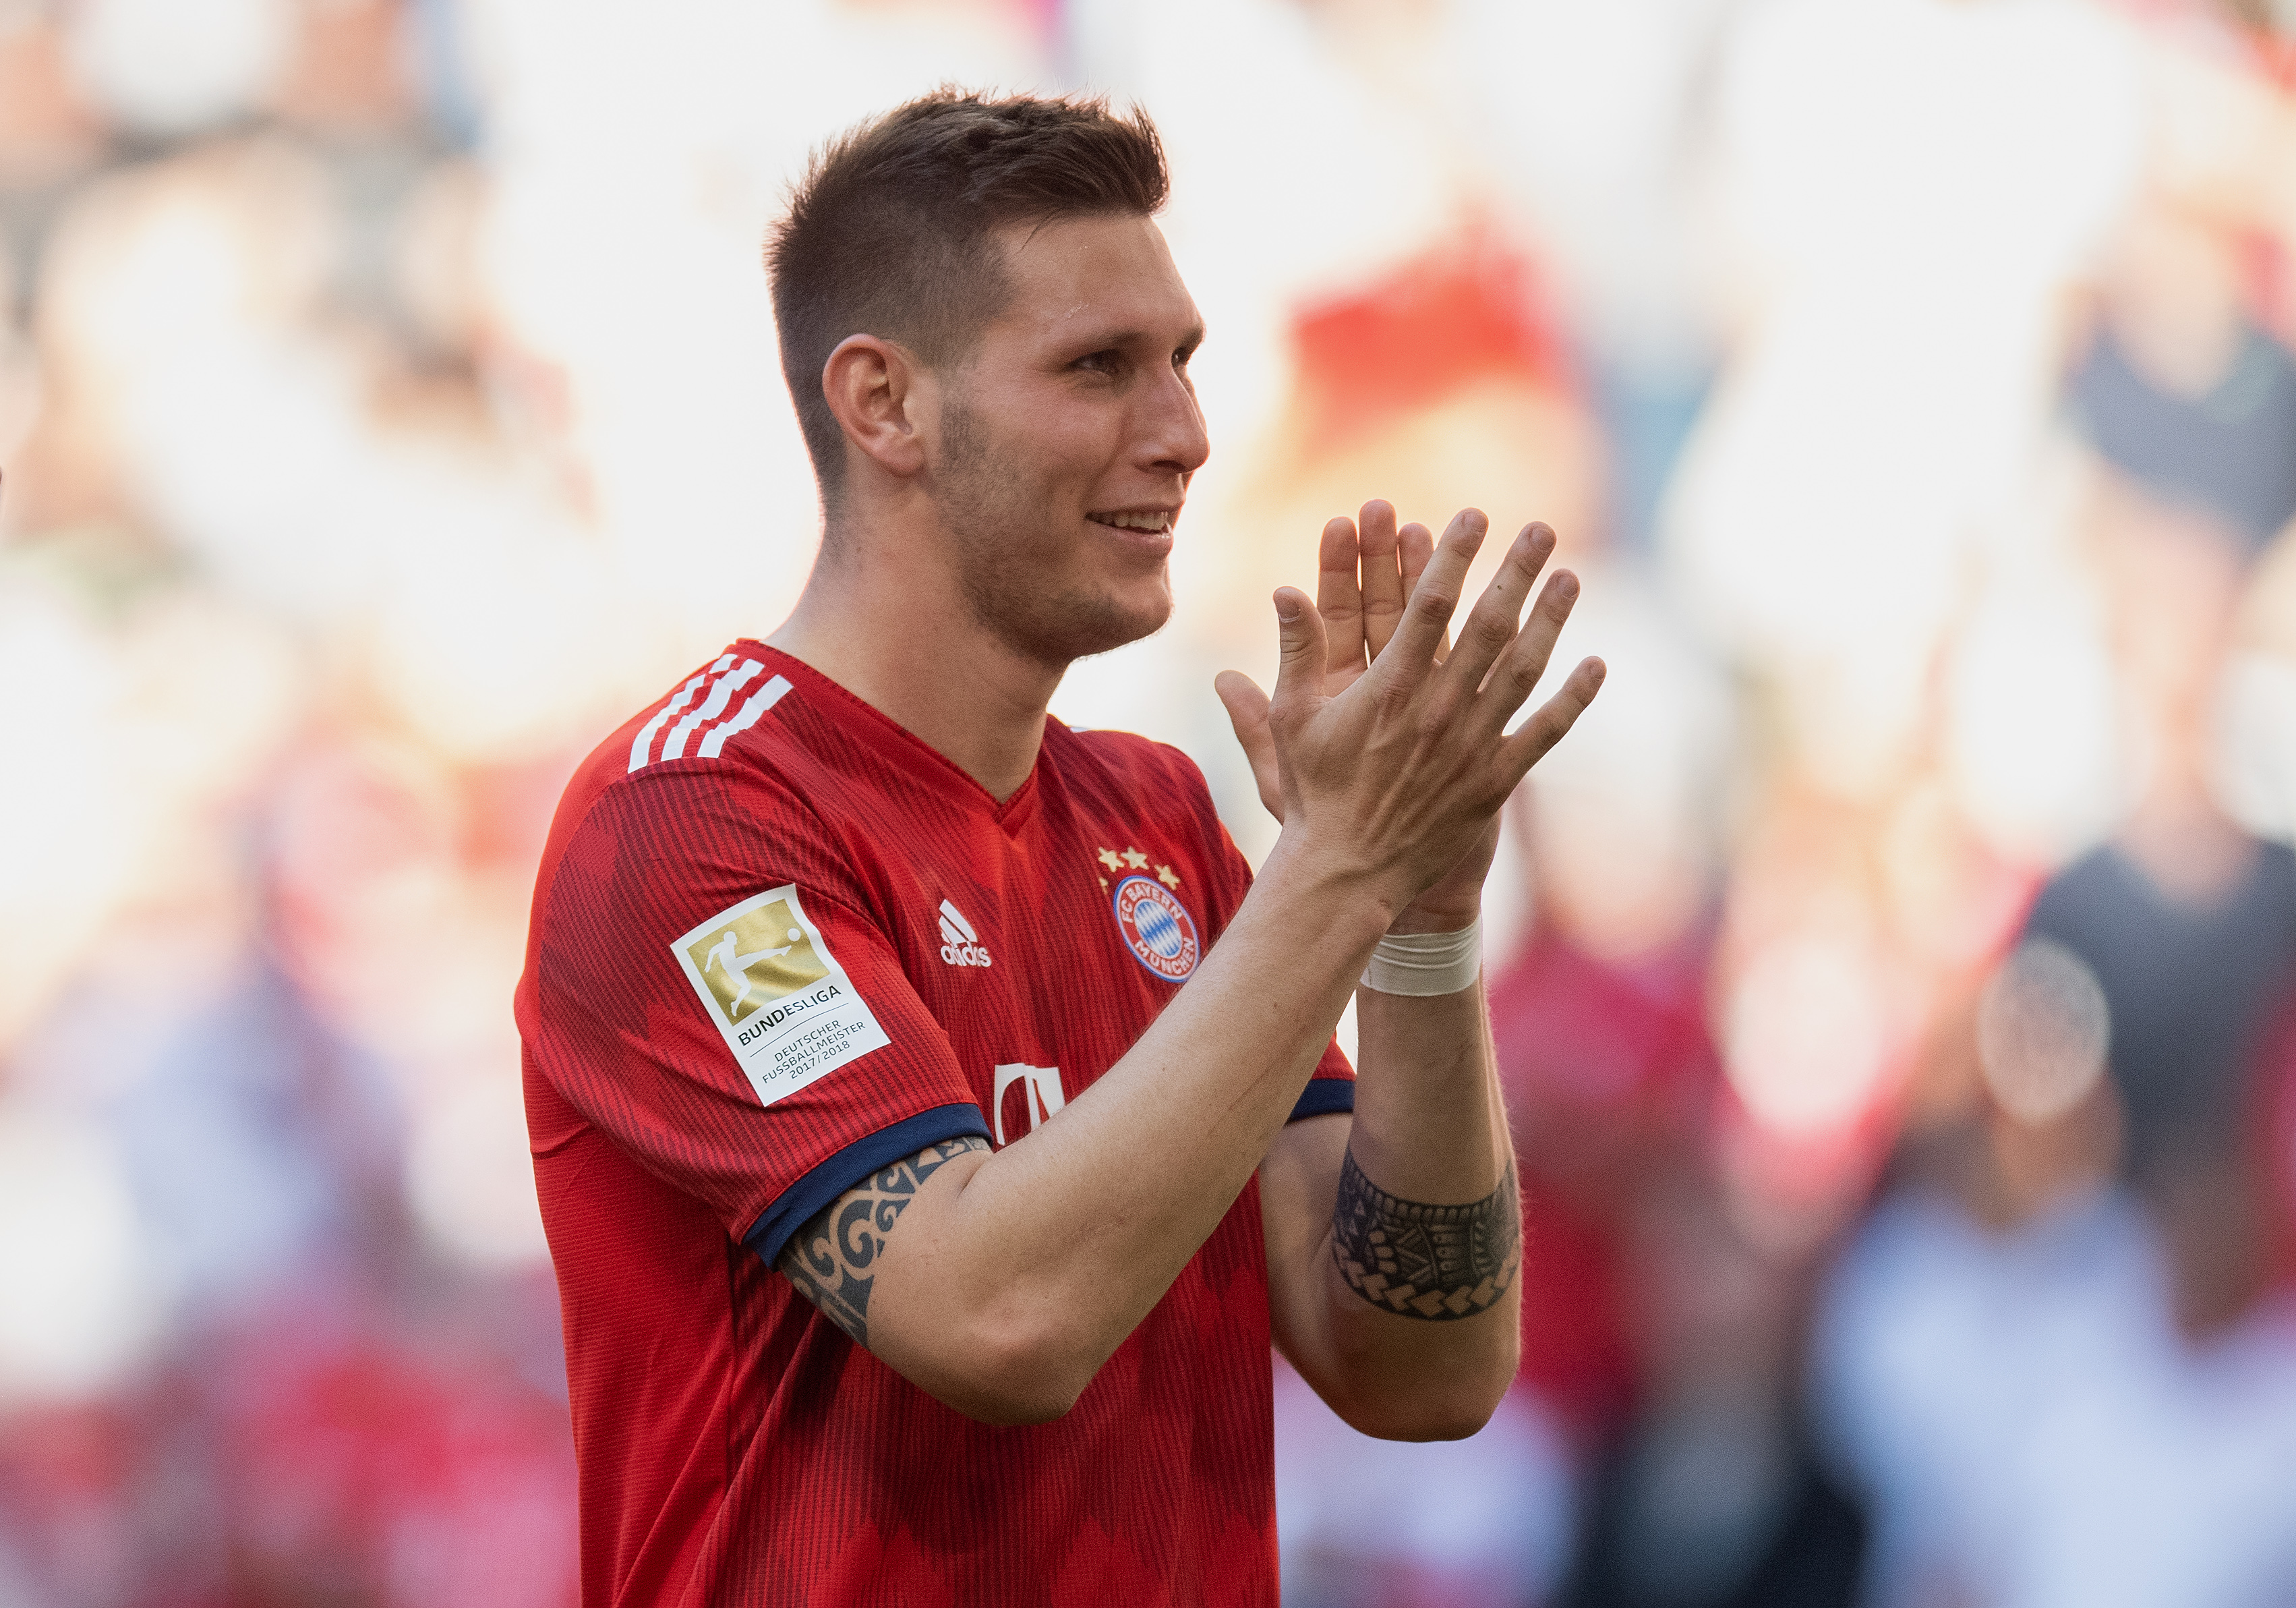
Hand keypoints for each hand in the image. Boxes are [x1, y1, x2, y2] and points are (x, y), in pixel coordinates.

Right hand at [1215, 505, 1602, 919]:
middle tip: (1540, 529)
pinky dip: (1573, 700)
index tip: (1474, 517)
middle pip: (1488, 625)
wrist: (1349, 872)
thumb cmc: (1316, 793)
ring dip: (1550, 621)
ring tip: (1571, 576)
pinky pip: (1543, 733)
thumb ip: (1295, 651)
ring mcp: (1473, 745)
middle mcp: (1439, 709)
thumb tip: (1286, 589)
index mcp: (1390, 688)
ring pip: (1523, 670)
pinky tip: (1595, 666)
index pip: (1429, 606)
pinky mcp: (1495, 781)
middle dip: (1515, 572)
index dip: (1453, 557)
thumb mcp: (1293, 720)